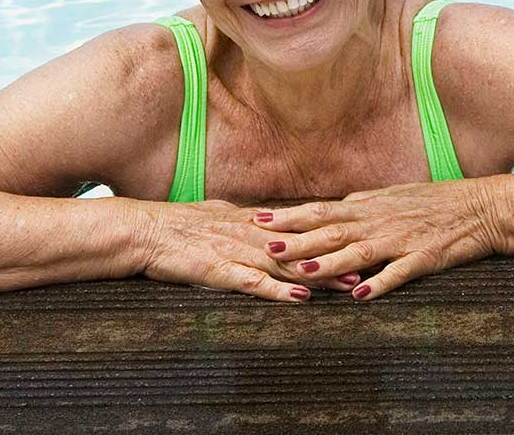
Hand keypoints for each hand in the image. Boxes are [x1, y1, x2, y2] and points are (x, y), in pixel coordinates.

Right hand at [137, 200, 363, 301]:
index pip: (299, 228)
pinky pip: (253, 283)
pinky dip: (277, 290)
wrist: (143, 231)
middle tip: (370, 263)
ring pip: (286, 265)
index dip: (331, 235)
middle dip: (337, 256)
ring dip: (319, 275)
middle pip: (302, 247)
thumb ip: (246, 219)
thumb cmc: (177, 225)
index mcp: (252, 221)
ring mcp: (236, 253)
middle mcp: (251, 234)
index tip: (358, 239)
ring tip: (348, 284)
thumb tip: (267, 217)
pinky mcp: (219, 271)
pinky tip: (299, 298)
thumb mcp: (218, 214)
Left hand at [252, 179, 503, 300]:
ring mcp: (401, 240)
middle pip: (332, 232)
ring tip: (304, 271)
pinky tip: (361, 296)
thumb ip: (363, 206)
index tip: (258, 219)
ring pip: (360, 253)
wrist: (481, 208)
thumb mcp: (394, 197)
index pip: (321, 211)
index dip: (289, 216)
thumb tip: (336, 209)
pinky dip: (379, 284)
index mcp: (369, 208)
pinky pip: (399, 273)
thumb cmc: (436, 203)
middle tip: (266, 246)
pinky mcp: (424, 258)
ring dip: (331, 263)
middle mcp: (380, 222)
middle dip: (298, 240)